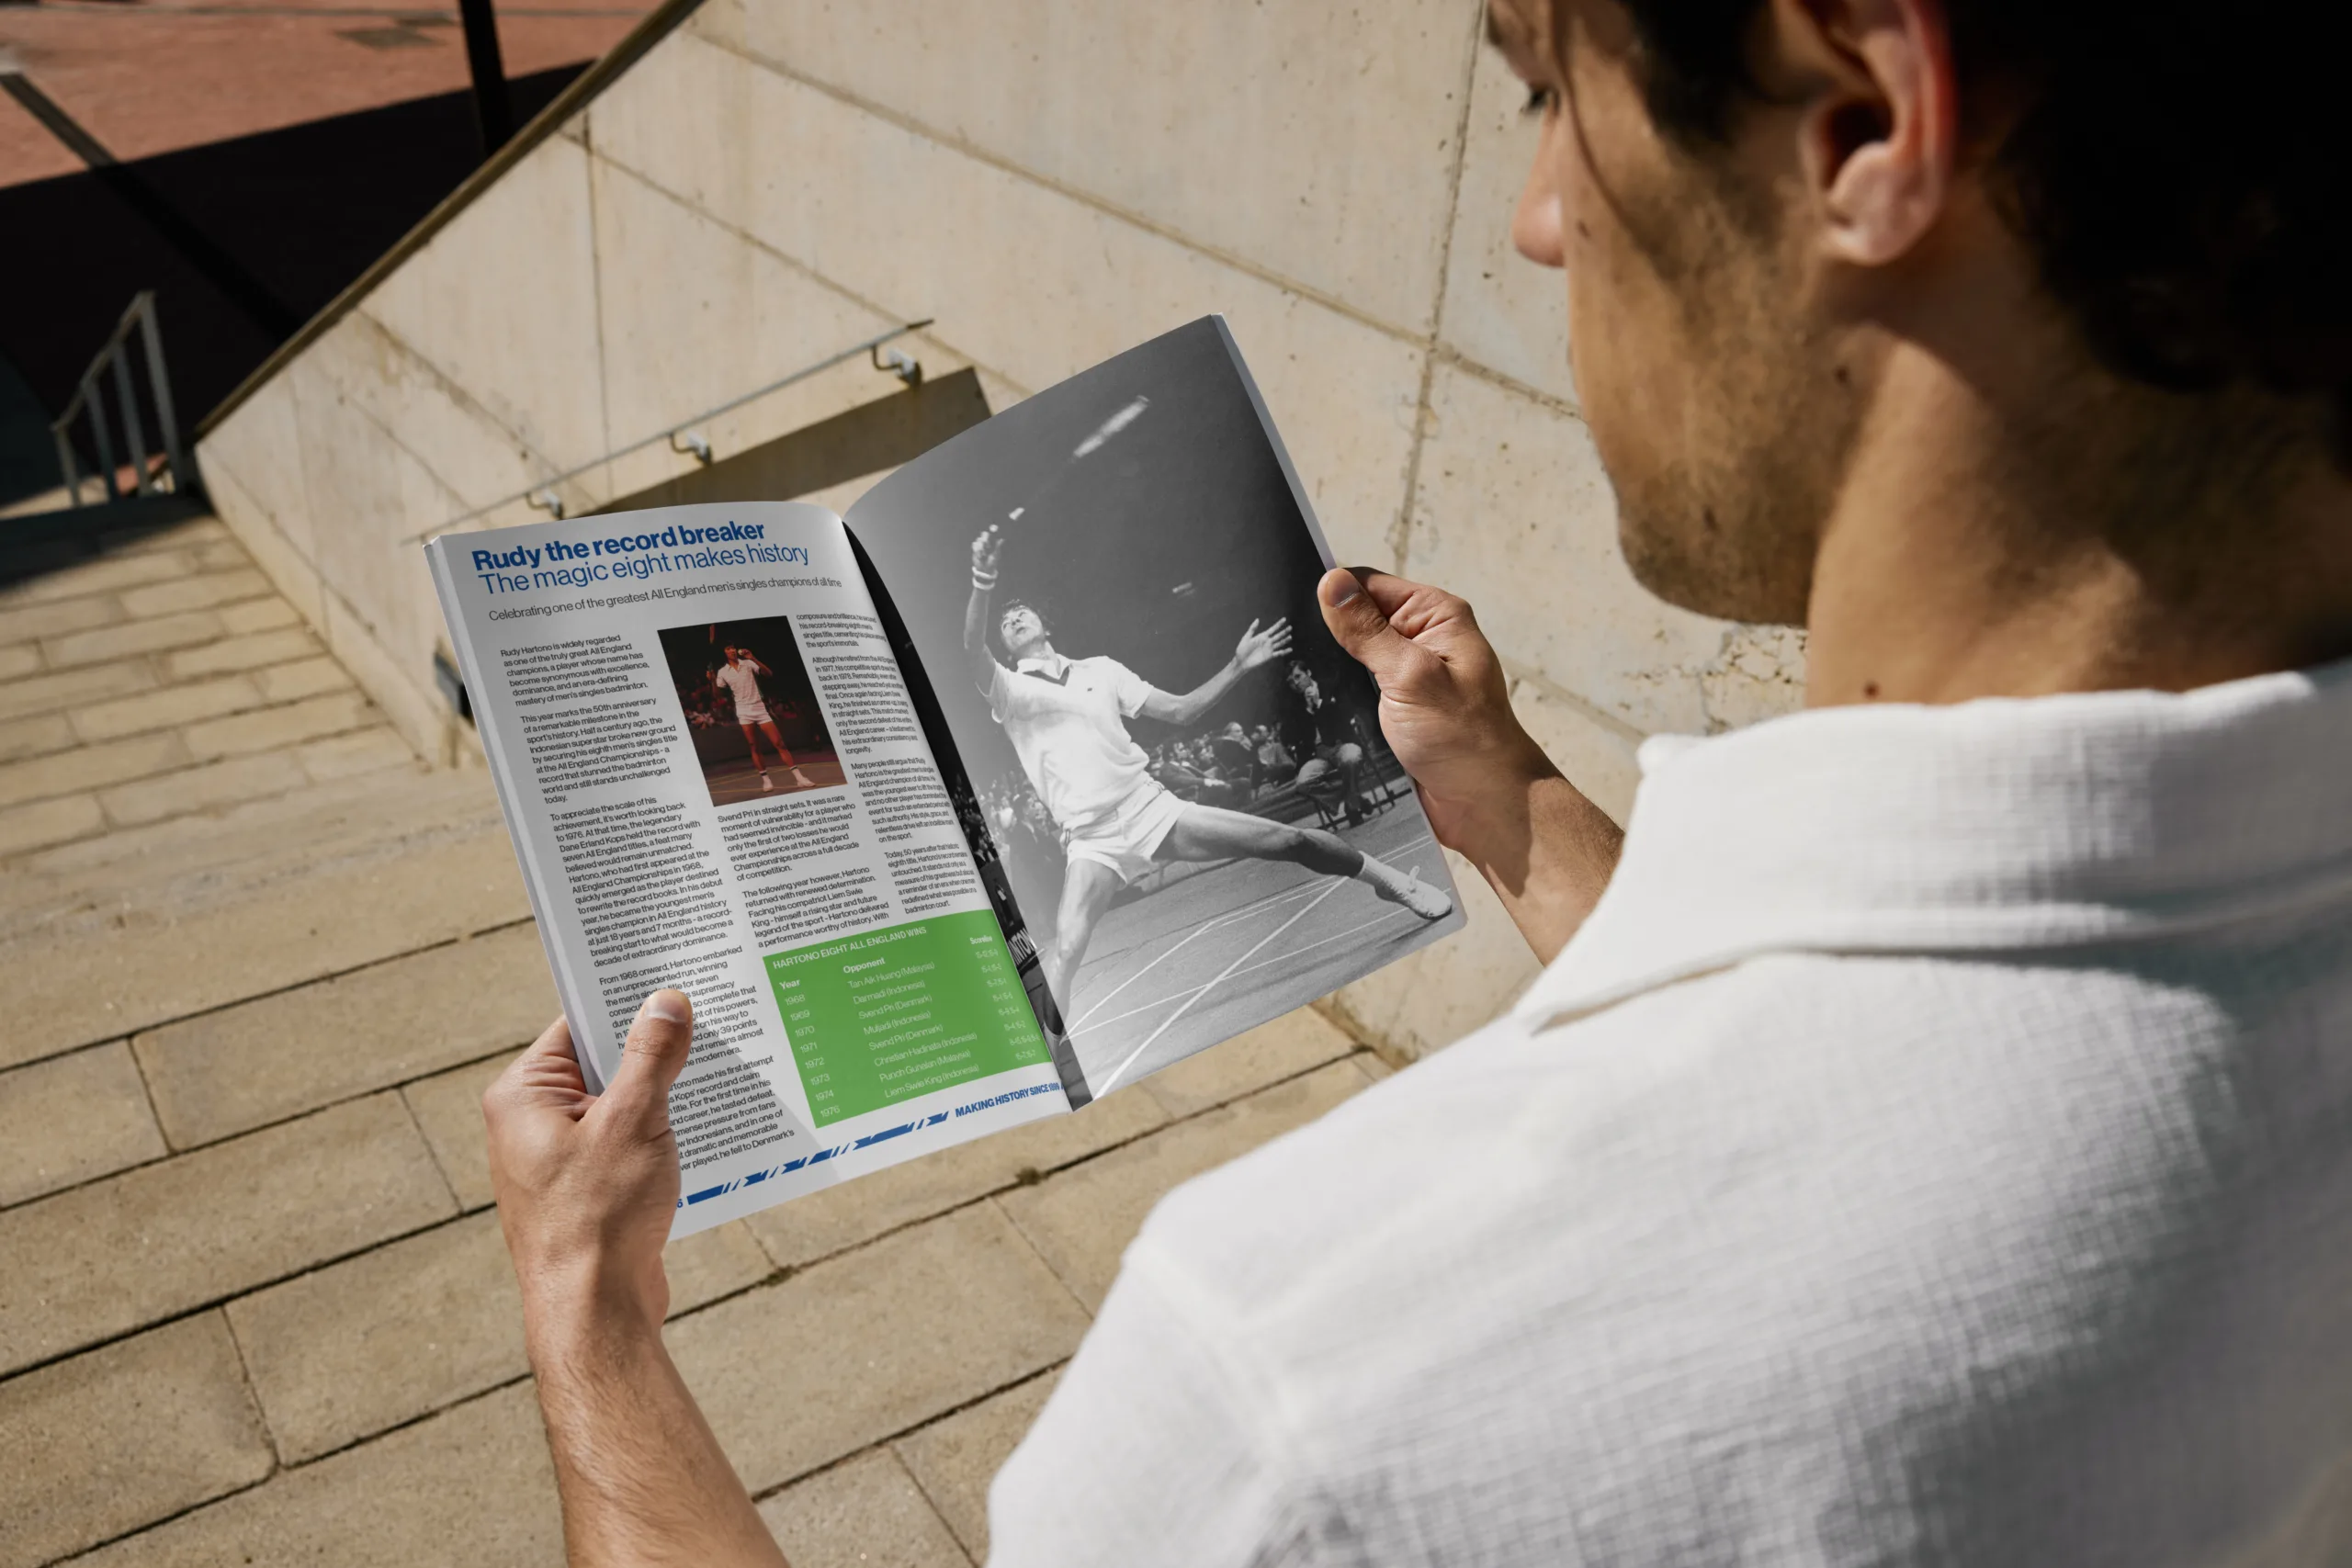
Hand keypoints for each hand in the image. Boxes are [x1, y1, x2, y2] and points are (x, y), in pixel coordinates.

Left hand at [483, 991, 694, 1333]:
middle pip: (602, 1064)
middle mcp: (531, 1124)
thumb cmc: (598, 1217)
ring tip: (714, 1073)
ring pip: (620, 1106)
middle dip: (653, 1050)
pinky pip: (628, 1144)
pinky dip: (660, 1135)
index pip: (578, 1026)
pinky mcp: (587, 1192)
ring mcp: (559, 1161)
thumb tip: (666, 1003)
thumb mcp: (633, 1120)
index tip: (672, 983)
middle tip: (708, 1021)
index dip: (626, 1003)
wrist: (594, 1314)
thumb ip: (650, 1056)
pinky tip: (704, 1128)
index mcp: (523, 1096)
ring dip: (662, 1096)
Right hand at [971, 525, 1004, 580]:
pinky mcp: (975, 548)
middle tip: (986, 544)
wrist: (984, 569)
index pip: (992, 534)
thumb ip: (998, 546)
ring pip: (979, 540)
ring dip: (981, 548)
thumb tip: (1002, 539)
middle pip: (984, 534)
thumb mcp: (996, 555)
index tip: (992, 530)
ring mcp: (981, 545)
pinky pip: (974, 544)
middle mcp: (987, 542)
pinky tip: (980, 556)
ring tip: (983, 555)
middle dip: (985, 538)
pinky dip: (977, 550)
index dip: (992, 531)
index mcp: (993, 543)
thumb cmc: (992, 562)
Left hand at [1231, 616, 1292, 671]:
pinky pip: (1279, 653)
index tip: (1284, 619)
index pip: (1273, 629)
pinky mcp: (1269, 656)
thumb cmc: (1242, 649)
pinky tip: (1290, 649)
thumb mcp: (1246, 638)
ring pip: (1279, 643)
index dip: (1279, 624)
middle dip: (1284, 631)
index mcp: (1262, 636)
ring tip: (1290, 636)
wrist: (1241, 661)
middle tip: (1290, 627)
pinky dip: (1285, 651)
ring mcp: (1269, 649)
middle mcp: (1267, 642)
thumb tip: (1257, 619)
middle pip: (1278, 635)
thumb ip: (1252, 629)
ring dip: (1285, 640)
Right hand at [1317, 568, 1551, 848]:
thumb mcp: (1411, 676)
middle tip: (1284, 652)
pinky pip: (1354, 695)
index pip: (1368, 585)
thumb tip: (1331, 582)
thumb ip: (1368, 631)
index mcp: (1434, 616)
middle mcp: (1420, 640)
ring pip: (1350, 662)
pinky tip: (1308, 709)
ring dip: (1328, 674)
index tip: (1290, 608)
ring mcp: (1405, 678)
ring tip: (1291, 682)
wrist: (1484, 805)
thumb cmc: (1462, 738)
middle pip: (1356, 621)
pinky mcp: (1393, 711)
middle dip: (1325, 636)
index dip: (1332, 593)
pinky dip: (1335, 701)